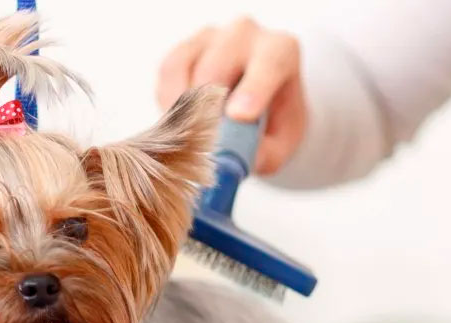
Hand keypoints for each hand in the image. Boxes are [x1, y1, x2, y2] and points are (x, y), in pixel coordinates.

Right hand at [155, 17, 307, 175]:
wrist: (257, 104)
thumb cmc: (272, 119)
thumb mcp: (282, 142)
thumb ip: (268, 152)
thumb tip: (242, 160)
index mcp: (280, 51)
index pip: (270, 62)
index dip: (254, 88)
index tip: (239, 116)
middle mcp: (246, 34)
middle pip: (220, 66)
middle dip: (208, 107)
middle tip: (204, 143)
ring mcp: (212, 36)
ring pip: (188, 67)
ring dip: (186, 108)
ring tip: (194, 135)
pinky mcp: (184, 47)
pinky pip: (169, 72)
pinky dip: (169, 101)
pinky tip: (181, 119)